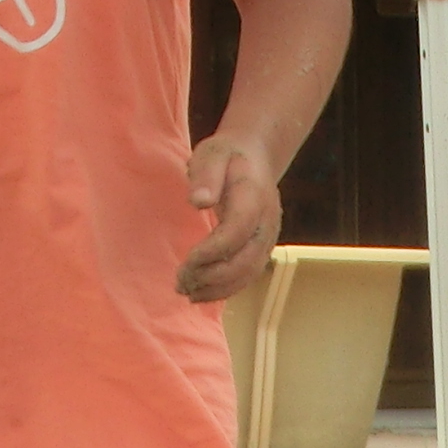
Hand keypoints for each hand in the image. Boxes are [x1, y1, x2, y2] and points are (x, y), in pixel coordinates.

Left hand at [177, 131, 280, 301]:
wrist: (256, 158)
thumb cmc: (228, 156)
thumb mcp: (212, 154)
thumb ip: (205, 175)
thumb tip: (198, 202)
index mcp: (254, 198)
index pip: (236, 233)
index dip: (213, 252)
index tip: (187, 261)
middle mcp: (266, 224)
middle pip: (244, 261)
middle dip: (212, 277)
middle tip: (180, 282)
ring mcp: (267, 240)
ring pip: (247, 274)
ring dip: (217, 289)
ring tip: (187, 293)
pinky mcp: (261, 250)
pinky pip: (247, 276)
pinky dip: (225, 289)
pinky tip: (201, 293)